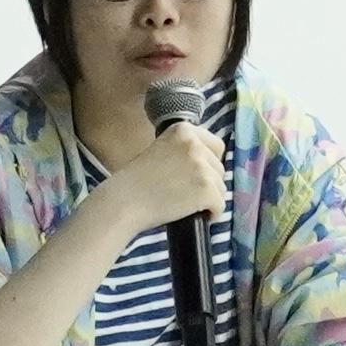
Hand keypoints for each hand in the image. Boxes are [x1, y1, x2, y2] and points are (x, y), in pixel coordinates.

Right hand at [99, 122, 228, 246]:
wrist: (125, 202)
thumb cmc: (137, 181)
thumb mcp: (161, 150)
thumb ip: (183, 150)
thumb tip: (208, 162)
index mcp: (183, 129)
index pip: (216, 146)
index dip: (208, 163)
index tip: (194, 175)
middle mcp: (195, 144)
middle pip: (219, 168)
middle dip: (207, 182)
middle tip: (184, 192)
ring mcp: (202, 166)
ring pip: (221, 188)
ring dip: (208, 199)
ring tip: (185, 204)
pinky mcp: (207, 189)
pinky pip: (219, 206)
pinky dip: (211, 214)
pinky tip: (194, 215)